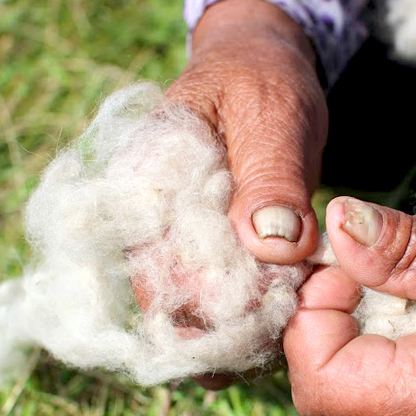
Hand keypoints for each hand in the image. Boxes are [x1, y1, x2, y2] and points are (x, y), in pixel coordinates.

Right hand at [133, 0, 327, 387]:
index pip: (155, 258)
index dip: (203, 298)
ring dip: (228, 331)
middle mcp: (144, 216)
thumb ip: (271, 174)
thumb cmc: (260, 81)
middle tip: (271, 344)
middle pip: (164, 295)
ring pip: (183, 307)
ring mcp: (168, 236)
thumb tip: (272, 245)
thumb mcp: (271, 112)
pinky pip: (208, 298)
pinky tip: (272, 326)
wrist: (257, 71)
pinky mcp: (197, 250)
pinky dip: (240, 317)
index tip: (261, 316)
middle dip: (217, 327)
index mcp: (142, 177)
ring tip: (274, 344)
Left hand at [284, 197, 415, 415]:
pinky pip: (378, 377)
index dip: (312, 316)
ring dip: (351, 318)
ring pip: (348, 380)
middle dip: (326, 313)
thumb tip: (336, 222)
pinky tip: (411, 293)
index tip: (343, 261)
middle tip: (362, 256)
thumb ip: (404, 247)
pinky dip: (375, 329)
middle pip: (328, 383)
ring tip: (394, 271)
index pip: (323, 381)